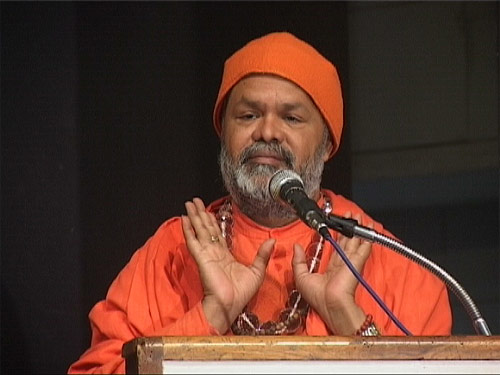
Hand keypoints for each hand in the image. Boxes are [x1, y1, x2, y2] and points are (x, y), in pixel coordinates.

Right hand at [181, 197, 274, 333]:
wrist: (230, 304)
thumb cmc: (241, 292)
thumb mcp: (257, 271)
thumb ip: (262, 255)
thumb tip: (272, 240)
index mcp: (224, 255)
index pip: (216, 234)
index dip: (212, 221)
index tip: (208, 211)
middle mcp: (213, 252)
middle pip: (206, 228)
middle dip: (201, 214)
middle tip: (195, 201)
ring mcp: (206, 253)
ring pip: (199, 230)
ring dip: (194, 216)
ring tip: (189, 203)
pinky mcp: (201, 257)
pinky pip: (193, 241)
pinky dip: (188, 229)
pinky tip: (184, 219)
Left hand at [292, 213, 372, 334]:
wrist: (331, 304)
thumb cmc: (318, 296)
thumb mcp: (301, 277)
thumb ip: (298, 261)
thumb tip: (296, 247)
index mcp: (331, 269)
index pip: (334, 249)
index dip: (336, 236)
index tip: (335, 227)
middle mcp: (342, 264)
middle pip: (346, 242)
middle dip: (348, 228)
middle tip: (350, 216)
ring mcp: (350, 262)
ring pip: (355, 241)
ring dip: (357, 229)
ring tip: (359, 217)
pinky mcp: (357, 262)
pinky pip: (363, 248)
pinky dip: (366, 238)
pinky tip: (368, 229)